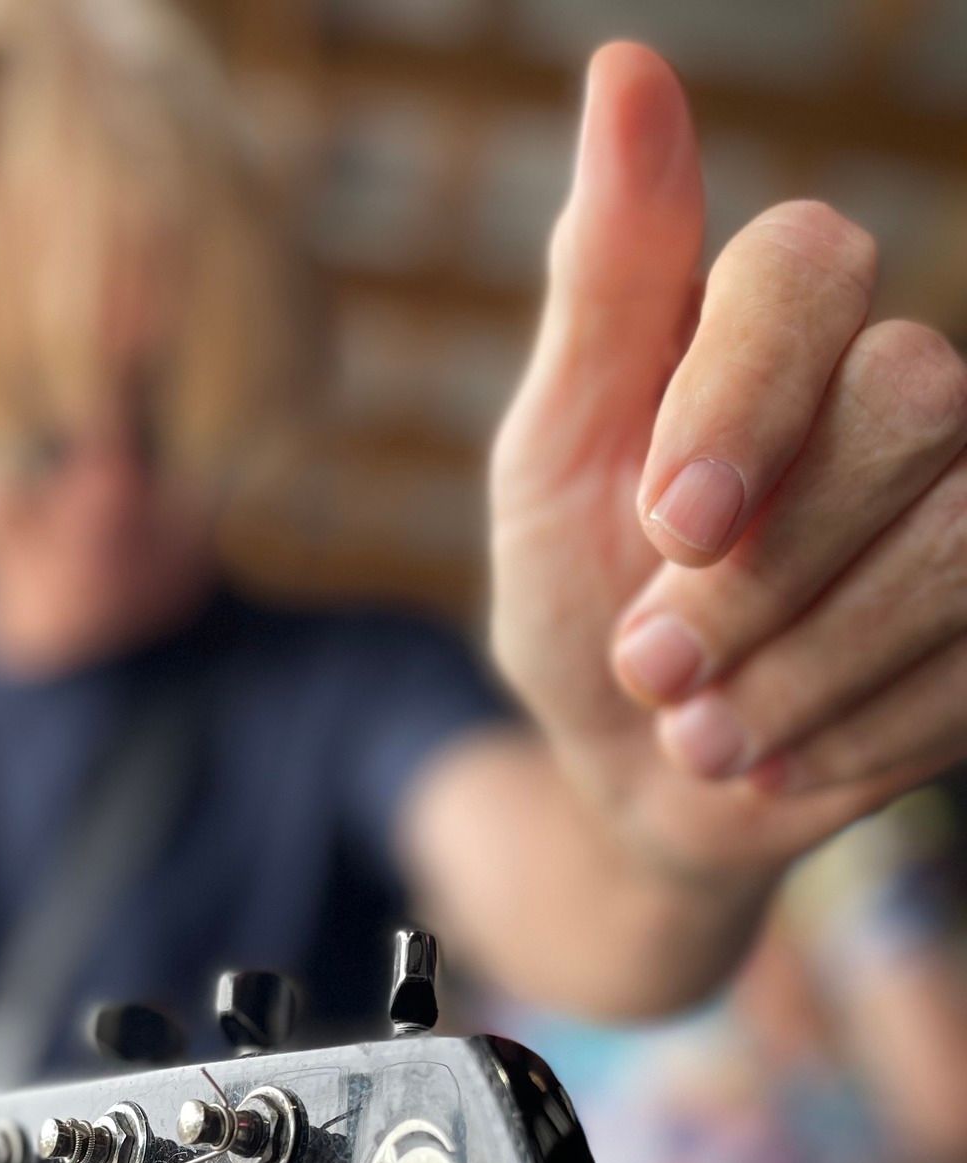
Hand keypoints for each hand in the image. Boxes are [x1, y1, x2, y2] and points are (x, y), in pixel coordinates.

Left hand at [490, 43, 966, 883]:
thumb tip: (628, 65)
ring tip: (704, 731)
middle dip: (765, 570)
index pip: (813, 263)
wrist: (638, 777)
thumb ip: (604, 287)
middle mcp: (893, 386)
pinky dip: (854, 734)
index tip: (670, 525)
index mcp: (768, 325)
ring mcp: (965, 499)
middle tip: (654, 664)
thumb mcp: (552, 459)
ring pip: (963, 536)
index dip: (748, 396)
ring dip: (803, 667)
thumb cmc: (584, 603)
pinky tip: (778, 758)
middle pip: (915, 397)